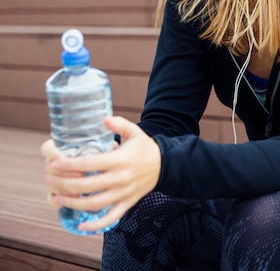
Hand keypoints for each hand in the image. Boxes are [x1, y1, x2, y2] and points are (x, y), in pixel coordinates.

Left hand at [41, 116, 160, 232]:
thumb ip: (118, 124)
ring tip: (58, 198)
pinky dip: (96, 225)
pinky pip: (111, 218)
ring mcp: (123, 194)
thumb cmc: (144, 147)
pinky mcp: (127, 204)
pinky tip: (82, 226)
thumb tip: (103, 118)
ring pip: (95, 204)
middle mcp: (120, 179)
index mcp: (119, 160)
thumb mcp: (134, 131)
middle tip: (50, 180)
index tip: (55, 164)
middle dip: (66, 184)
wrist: (164, 165)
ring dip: (74, 204)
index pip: (90, 164)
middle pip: (88, 186)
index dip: (70, 165)